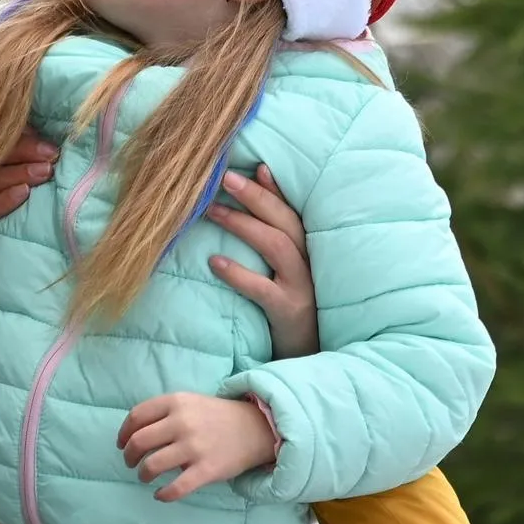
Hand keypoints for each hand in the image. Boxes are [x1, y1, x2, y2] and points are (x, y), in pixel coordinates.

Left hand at [117, 393, 278, 501]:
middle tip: (131, 463)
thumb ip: (163, 412)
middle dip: (129, 456)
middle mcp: (182, 423)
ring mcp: (194, 447)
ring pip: (152, 465)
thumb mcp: (189, 402)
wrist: (256, 428)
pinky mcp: (206, 470)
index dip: (124, 433)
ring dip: (143, 474)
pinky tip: (160, 495)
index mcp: (176, 402)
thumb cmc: (216, 416)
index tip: (122, 444)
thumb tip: (132, 432)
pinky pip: (176, 488)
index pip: (136, 416)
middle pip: (139, 442)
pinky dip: (163, 494)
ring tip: (146, 477)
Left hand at [207, 163, 317, 359]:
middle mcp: (311, 263)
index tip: (254, 165)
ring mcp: (303, 288)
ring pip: (276, 246)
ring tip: (211, 211)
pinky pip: (263, 290)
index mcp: (310, 250)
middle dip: (256, 196)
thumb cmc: (292, 308)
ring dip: (243, 225)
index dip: (275, 188)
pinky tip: (213, 263)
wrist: (311, 357)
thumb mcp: (287, 273)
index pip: (293, 211)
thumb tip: (251, 206)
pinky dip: (238, 274)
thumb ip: (273, 242)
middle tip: (224, 177)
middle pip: (285, 221)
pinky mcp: (289, 312)